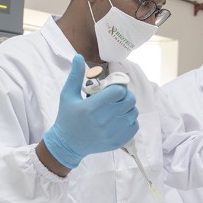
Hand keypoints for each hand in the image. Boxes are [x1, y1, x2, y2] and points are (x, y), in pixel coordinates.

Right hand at [43, 54, 138, 168]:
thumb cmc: (67, 118)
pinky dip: (130, 120)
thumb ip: (75, 76)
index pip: (118, 91)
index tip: (113, 88)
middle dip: (125, 95)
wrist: (67, 145)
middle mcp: (104, 120)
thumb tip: (79, 56)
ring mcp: (112, 132)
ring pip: (133, 112)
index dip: (118, 87)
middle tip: (117, 96)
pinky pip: (134, 126)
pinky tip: (120, 118)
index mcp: (92, 107)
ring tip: (118, 107)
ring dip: (128, 107)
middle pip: (129, 101)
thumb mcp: (67, 95)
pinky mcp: (118, 141)